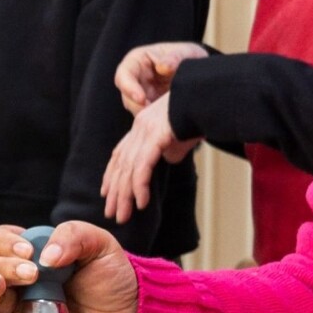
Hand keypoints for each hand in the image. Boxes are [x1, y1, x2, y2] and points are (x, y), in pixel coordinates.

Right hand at [0, 222, 139, 312]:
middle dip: (4, 267)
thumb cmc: (114, 281)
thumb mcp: (100, 246)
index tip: (28, 251)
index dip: (5, 243)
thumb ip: (72, 236)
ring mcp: (19, 307)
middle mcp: (20, 280)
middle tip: (32, 273)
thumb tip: (44, 256)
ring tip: (3, 288)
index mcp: (33, 254)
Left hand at [101, 94, 198, 223]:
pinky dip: (140, 186)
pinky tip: (140, 203)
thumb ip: (168, 148)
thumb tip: (167, 159)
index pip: (120, 154)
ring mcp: (145, 132)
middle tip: (110, 212)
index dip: (111, 174)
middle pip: (120, 165)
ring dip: (124, 196)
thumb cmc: (196, 115)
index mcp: (141, 126)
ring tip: (122, 216)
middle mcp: (139, 129)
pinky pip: (142, 167)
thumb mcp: (178, 136)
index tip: (105, 192)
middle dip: (114, 191)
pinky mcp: (155, 138)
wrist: (206, 97)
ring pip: (128, 170)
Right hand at [115, 41, 210, 111]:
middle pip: (126, 96)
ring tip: (165, 116)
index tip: (141, 99)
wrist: (198, 71)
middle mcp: (134, 78)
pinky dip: (155, 121)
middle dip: (138, 107)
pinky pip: (146, 117)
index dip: (129, 87)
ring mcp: (141, 94)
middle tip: (153, 114)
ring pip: (135, 109)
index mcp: (137, 60)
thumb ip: (175, 57)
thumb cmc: (188, 56)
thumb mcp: (185, 52)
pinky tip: (168, 120)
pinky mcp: (148, 107)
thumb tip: (162, 67)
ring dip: (147, 115)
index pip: (123, 75)